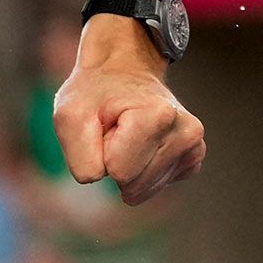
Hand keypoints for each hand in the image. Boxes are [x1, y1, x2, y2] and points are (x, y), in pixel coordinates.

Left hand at [53, 15, 204, 205]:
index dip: (101, 152)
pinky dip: (140, 171)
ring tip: (127, 135)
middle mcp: (186, 132)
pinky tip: (141, 144)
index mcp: (159, 116)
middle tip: (115, 130)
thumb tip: (110, 180)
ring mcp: (193, 147)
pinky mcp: (192, 159)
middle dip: (114, 162)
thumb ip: (81, 158)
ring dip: (126, 167)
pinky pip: (153, 188)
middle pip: (132, 185)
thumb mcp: (69, 117)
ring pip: (142, 190)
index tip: (106, 125)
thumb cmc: (94, 93)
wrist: (122, 72)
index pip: (118, 172)